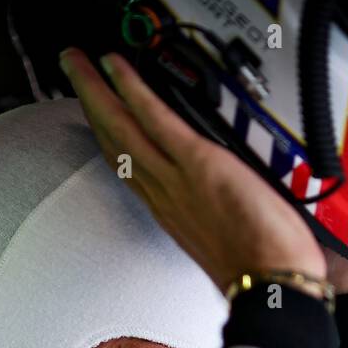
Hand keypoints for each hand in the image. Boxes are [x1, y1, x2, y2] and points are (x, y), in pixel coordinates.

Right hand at [59, 47, 325, 291]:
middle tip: (73, 73)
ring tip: (78, 62)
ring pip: (122, 129)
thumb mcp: (232, 241)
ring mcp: (176, 180)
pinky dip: (132, 91)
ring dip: (95, 91)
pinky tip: (116, 69)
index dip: (109, 137)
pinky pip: (154, 121)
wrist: (273, 285)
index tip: (97, 115)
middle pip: (115, 143)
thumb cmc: (263, 271)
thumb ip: (218, 217)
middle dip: (90, 106)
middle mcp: (164, 196)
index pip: (131, 168)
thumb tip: (229, 202)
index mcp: (173, 214)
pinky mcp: (197, 164)